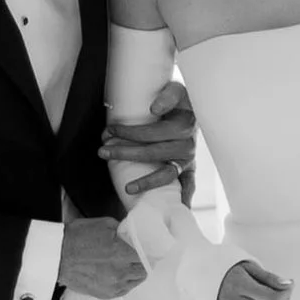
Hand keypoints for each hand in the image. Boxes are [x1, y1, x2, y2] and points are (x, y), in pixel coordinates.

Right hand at [59, 211, 146, 299]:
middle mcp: (120, 272)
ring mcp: (113, 285)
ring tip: (129, 264)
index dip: (152, 251)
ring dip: (136, 272)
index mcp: (122, 253)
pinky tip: (120, 273)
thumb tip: (134, 234)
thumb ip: (124, 231)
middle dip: (145, 261)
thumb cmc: (76, 238)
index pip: (149, 255)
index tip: (152, 248)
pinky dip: (126, 282)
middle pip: (145, 270)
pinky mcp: (106, 294)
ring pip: (136, 281)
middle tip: (141, 255)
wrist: (56, 255)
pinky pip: (124, 289)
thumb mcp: (105, 224)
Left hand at [105, 79, 197, 203]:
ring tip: (127, 188)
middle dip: (126, 153)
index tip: (110, 131)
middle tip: (103, 151)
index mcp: (185, 125)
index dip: (131, 133)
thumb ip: (168, 95)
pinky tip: (173, 208)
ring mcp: (189, 159)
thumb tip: (154, 110)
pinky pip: (187, 186)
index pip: (155, 132)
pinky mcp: (189, 169)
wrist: (195, 108)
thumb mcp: (177, 90)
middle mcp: (189, 144)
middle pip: (155, 153)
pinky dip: (182, 198)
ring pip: (167, 174)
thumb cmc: (181, 101)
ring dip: (146, 182)